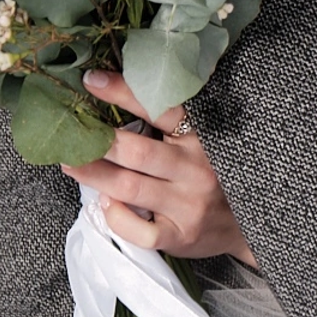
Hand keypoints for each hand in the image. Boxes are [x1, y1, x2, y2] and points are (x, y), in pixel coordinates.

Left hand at [60, 70, 255, 266]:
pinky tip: (104, 205)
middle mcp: (197, 169)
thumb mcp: (204, 144)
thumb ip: (173, 127)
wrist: (247, 227)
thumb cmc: (215, 177)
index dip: (125, 93)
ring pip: (129, 188)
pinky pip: (139, 230)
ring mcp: (188, 205)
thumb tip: (115, 103)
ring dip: (93, 174)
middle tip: (70, 132)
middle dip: (99, 141)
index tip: (92, 80)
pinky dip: (116, 217)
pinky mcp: (180, 236)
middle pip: (139, 151)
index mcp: (203, 139)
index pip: (163, 109)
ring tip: (70, 163)